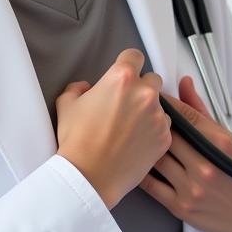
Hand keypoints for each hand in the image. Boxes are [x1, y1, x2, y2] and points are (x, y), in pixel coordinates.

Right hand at [55, 49, 171, 208]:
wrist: (89, 176)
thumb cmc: (77, 141)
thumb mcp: (67, 105)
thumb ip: (77, 88)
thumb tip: (86, 87)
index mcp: (122, 78)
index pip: (134, 56)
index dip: (128, 64)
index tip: (125, 74)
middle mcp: (145, 93)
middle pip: (152, 79)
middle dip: (141, 88)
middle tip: (126, 104)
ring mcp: (158, 115)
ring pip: (160, 104)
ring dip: (149, 110)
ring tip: (130, 128)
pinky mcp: (165, 136)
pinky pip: (164, 126)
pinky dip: (154, 130)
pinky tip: (137, 141)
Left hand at [140, 77, 231, 231]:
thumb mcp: (230, 140)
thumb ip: (202, 112)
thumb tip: (184, 84)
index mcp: (221, 145)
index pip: (185, 115)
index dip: (166, 104)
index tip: (156, 98)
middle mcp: (206, 166)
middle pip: (167, 134)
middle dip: (153, 122)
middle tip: (142, 115)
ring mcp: (192, 188)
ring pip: (157, 157)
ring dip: (145, 145)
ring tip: (136, 137)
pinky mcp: (181, 206)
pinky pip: (151, 184)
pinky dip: (142, 170)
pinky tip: (138, 162)